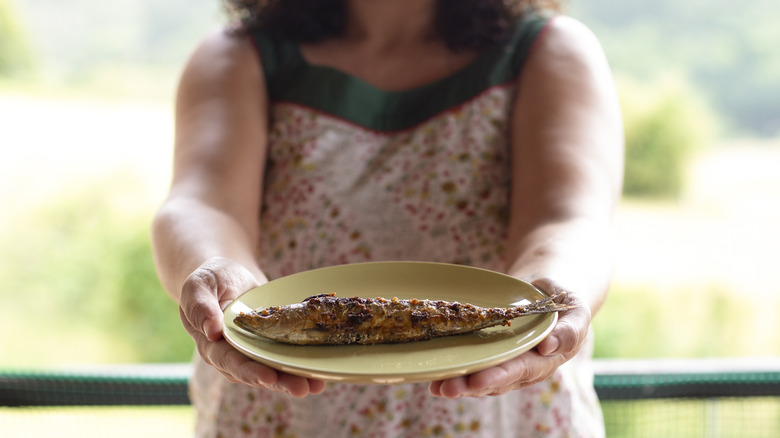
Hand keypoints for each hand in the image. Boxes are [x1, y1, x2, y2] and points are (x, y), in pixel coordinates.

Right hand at [178, 257, 325, 396]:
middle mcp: (234, 356)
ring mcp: (254, 354)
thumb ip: (200, 306)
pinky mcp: (270, 347)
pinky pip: (285, 358)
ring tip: (316, 385)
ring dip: (294, 379)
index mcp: (213, 346)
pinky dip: (302, 366)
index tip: (268, 377)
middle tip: (302, 388)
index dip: (250, 371)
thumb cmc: (211, 280)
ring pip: (274, 370)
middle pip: (257, 373)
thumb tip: (211, 331)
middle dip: (280, 381)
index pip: (231, 362)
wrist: (228, 277)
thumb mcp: (198, 286)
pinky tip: (320, 374)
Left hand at [428, 279, 590, 397]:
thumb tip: (549, 346)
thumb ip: (569, 330)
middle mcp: (521, 369)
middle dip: (469, 385)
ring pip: (478, 379)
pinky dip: (451, 372)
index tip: (478, 381)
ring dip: (456, 383)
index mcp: (543, 361)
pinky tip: (431, 377)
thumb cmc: (565, 303)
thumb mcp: (576, 312)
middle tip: (446, 388)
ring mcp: (503, 365)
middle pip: (493, 381)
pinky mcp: (488, 357)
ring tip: (435, 387)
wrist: (549, 296)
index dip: (497, 377)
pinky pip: (470, 367)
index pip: (519, 371)